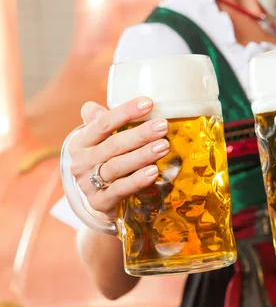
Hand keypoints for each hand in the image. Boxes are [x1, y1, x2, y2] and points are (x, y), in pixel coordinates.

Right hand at [68, 97, 169, 219]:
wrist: (96, 200)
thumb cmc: (103, 161)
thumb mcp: (99, 141)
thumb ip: (100, 122)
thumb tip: (94, 106)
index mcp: (80, 142)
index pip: (103, 123)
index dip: (126, 112)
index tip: (149, 103)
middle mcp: (81, 162)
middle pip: (113, 145)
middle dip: (140, 134)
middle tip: (163, 126)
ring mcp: (88, 184)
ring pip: (117, 166)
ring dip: (142, 156)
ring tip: (164, 146)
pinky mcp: (99, 203)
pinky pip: (120, 190)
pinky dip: (137, 180)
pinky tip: (154, 172)